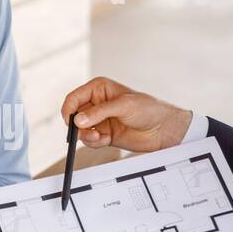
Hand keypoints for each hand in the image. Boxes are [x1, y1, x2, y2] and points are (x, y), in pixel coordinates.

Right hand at [60, 77, 192, 153]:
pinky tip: (105, 140)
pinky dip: (94, 142)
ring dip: (86, 136)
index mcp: (99, 89)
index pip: (74, 98)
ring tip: (98, 137)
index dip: (69, 109)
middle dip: (78, 126)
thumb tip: (78, 120)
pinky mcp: (104, 135)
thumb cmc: (148, 109)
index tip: (70, 122)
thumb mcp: (123, 105)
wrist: (163, 128)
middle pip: (74, 116)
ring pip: (80, 130)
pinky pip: (90, 140)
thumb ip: (99, 112)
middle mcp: (97, 104)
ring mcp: (100, 120)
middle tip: (85, 132)